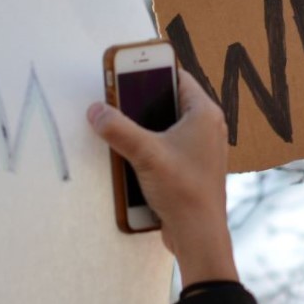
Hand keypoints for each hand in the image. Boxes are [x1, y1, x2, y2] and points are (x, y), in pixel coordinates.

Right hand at [87, 70, 237, 287]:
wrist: (199, 234)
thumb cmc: (184, 191)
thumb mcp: (145, 153)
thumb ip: (118, 129)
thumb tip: (96, 110)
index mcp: (204, 114)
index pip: (178, 77)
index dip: (152, 70)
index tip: (128, 68)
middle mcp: (207, 127)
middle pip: (169, 101)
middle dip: (142, 100)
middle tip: (116, 98)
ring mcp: (201, 148)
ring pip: (167, 125)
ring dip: (143, 126)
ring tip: (118, 125)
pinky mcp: (191, 167)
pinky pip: (168, 147)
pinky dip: (150, 146)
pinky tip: (129, 153)